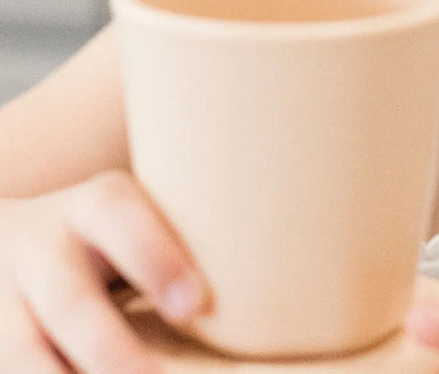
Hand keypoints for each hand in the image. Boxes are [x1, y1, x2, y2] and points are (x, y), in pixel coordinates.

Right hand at [0, 171, 208, 373]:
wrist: (7, 238)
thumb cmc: (113, 232)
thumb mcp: (140, 212)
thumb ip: (191, 232)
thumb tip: (284, 267)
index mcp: (91, 206)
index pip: (119, 217)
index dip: (156, 262)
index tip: (197, 305)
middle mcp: (41, 250)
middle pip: (71, 304)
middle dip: (112, 350)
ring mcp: (4, 303)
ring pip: (24, 355)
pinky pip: (15, 370)